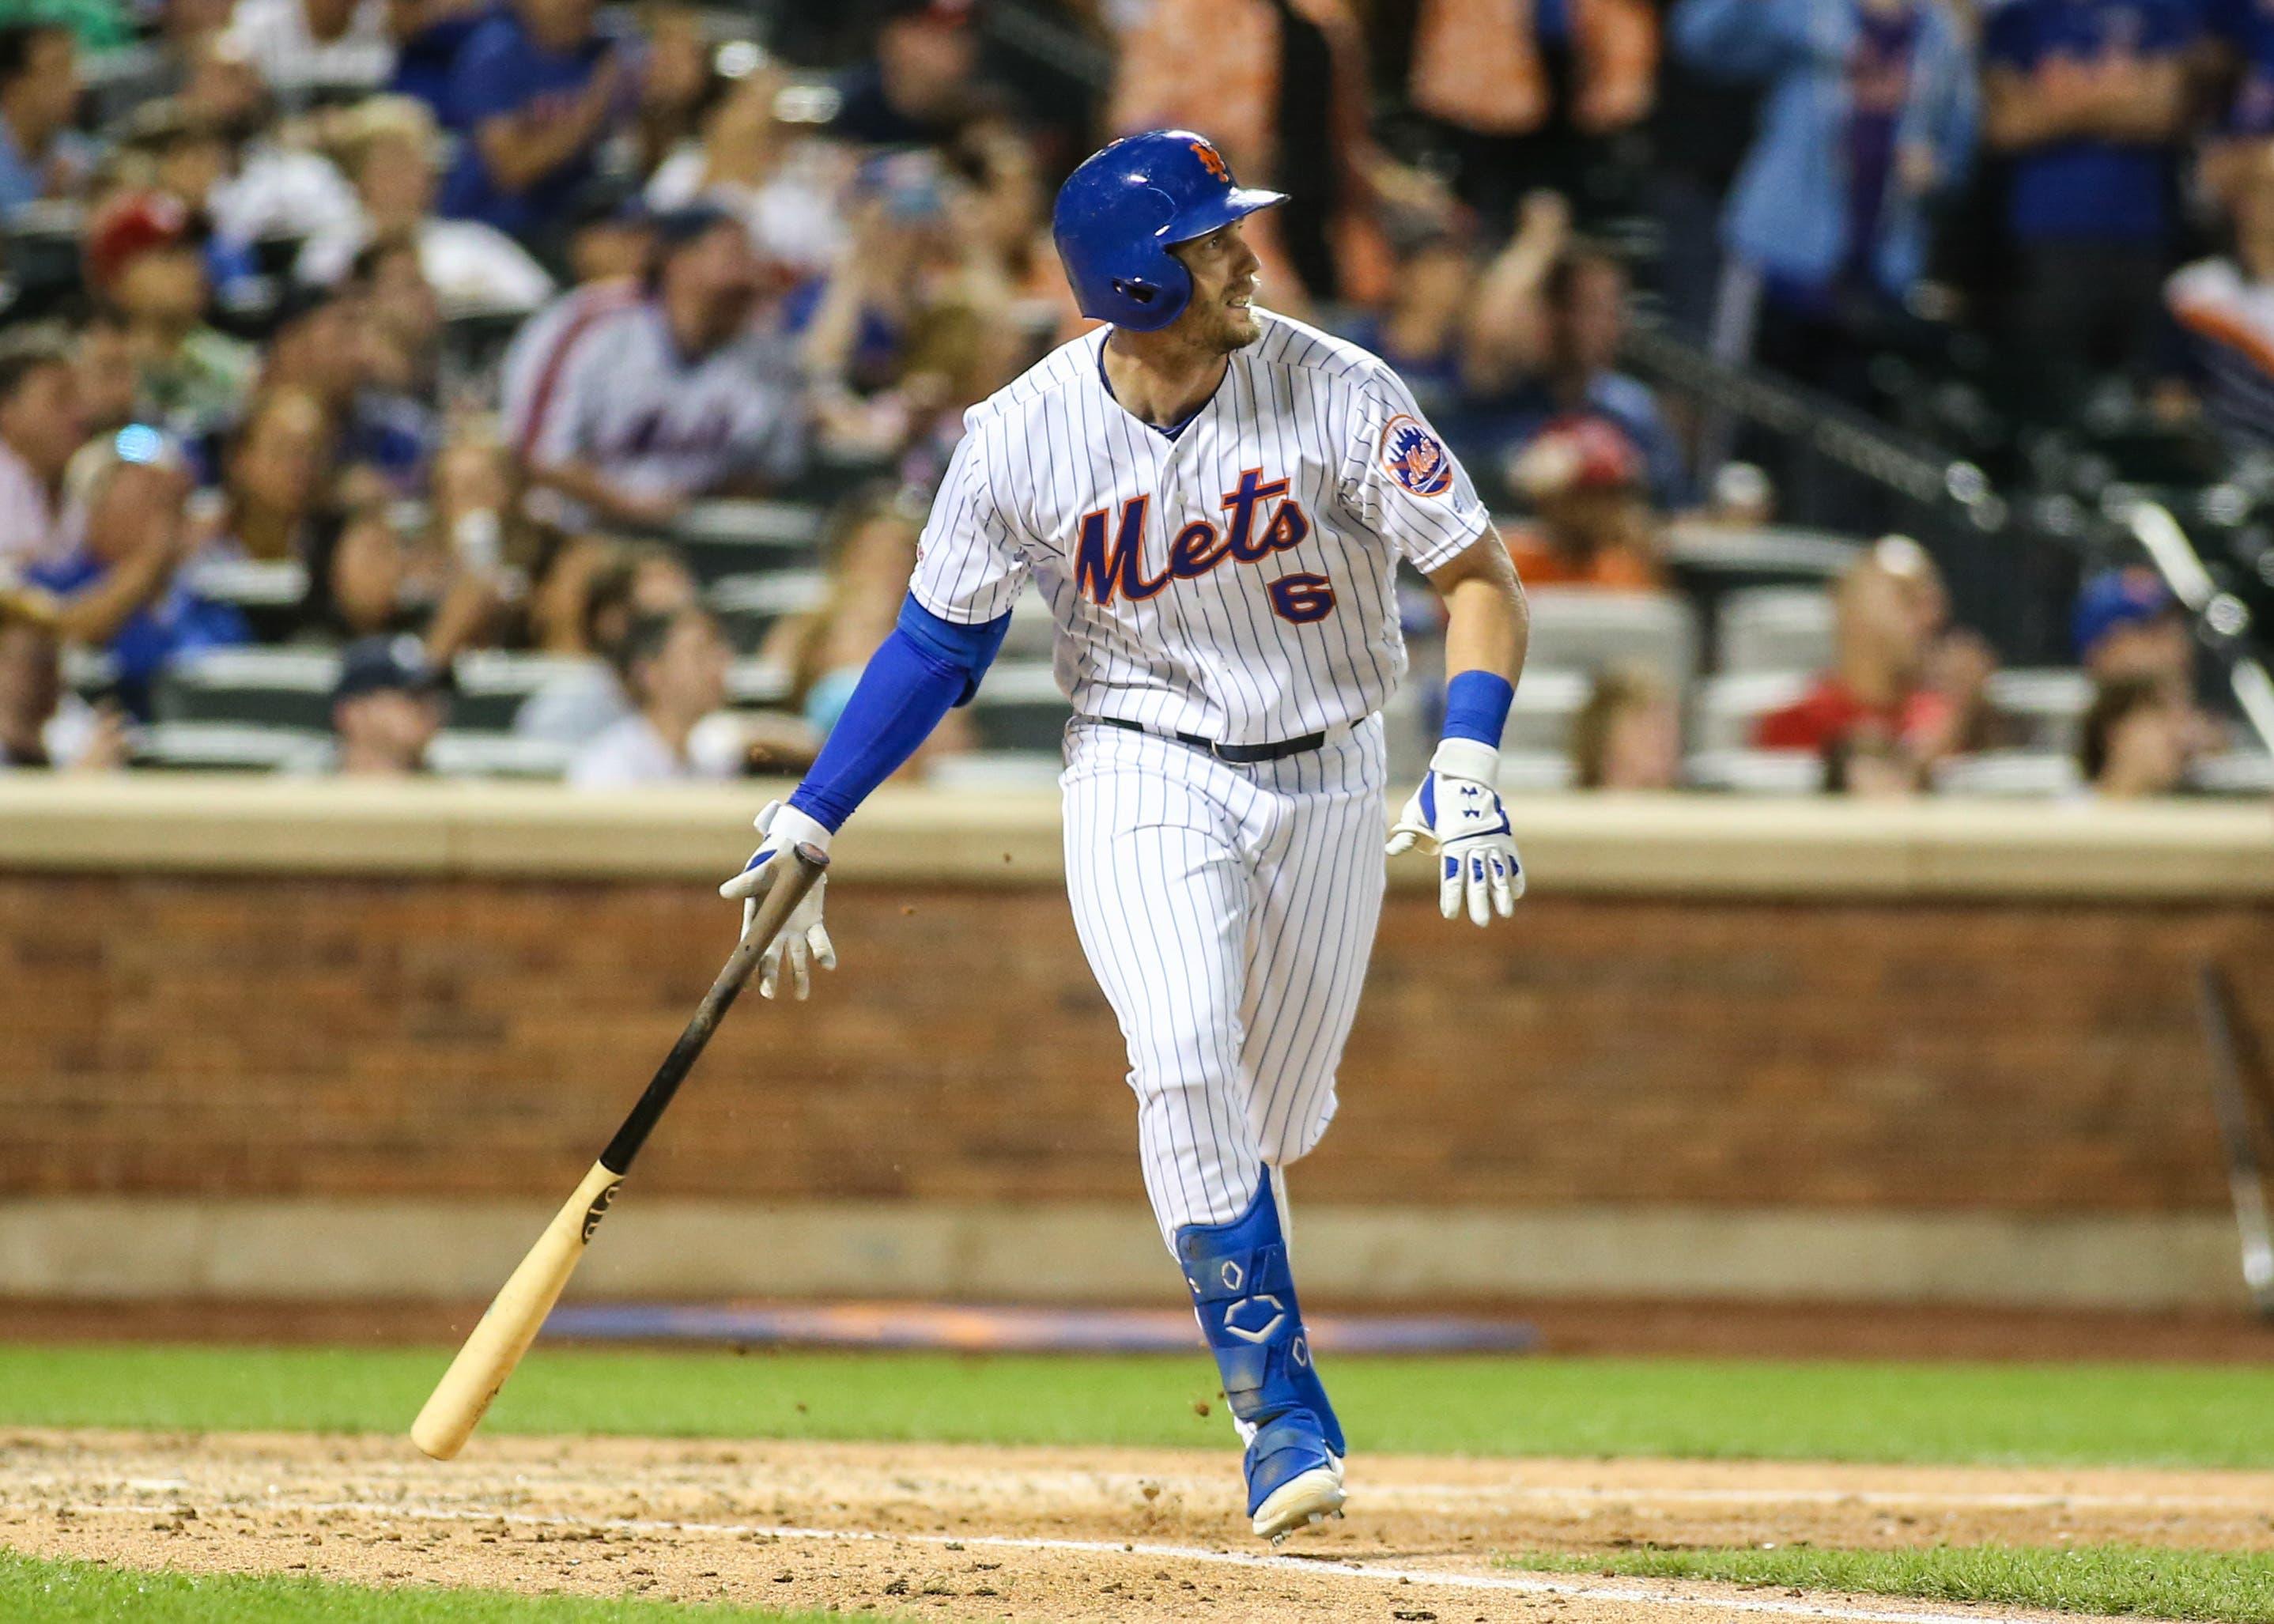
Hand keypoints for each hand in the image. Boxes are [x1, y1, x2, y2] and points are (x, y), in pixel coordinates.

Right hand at [717, 800, 835, 998]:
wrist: (798, 853)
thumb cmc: (773, 862)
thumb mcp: (759, 872)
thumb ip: (745, 883)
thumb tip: (725, 892)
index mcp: (757, 920)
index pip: (750, 947)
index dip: (748, 967)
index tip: (743, 987)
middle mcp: (775, 929)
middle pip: (771, 957)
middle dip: (769, 976)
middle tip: (769, 994)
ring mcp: (794, 928)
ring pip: (796, 957)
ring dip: (799, 976)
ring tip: (801, 996)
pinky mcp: (813, 922)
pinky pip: (818, 940)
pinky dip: (823, 951)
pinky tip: (828, 965)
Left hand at [1385, 740, 1524, 925]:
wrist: (1465, 770)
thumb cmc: (1435, 794)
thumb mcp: (1417, 813)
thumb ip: (1408, 836)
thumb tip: (1390, 851)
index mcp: (1451, 840)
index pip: (1451, 875)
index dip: (1451, 895)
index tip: (1449, 913)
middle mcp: (1473, 842)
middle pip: (1477, 878)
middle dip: (1479, 902)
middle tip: (1481, 922)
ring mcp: (1491, 838)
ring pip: (1498, 871)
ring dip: (1501, 893)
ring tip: (1506, 913)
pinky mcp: (1503, 832)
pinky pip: (1511, 858)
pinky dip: (1515, 874)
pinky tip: (1517, 892)